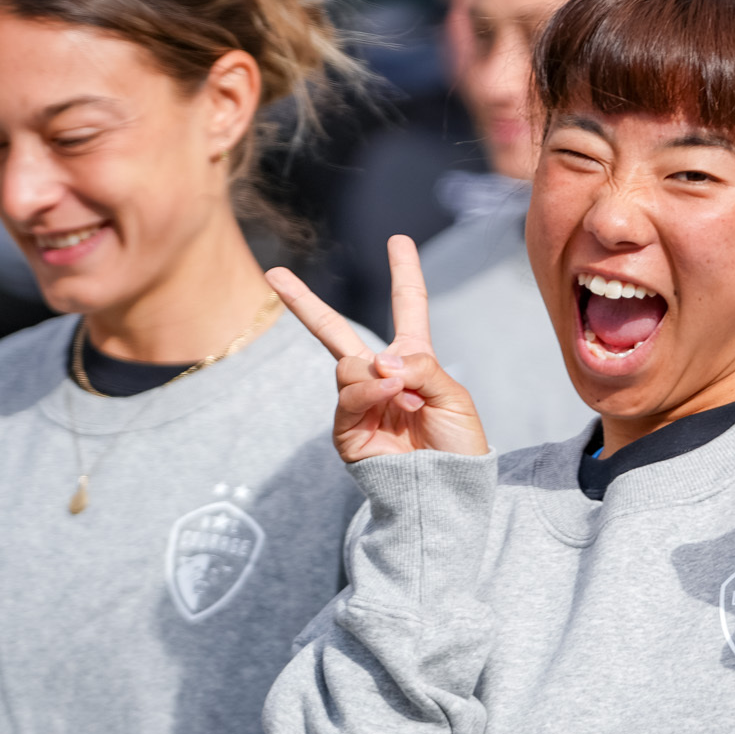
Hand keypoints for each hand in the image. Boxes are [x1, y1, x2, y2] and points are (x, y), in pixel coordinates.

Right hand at [268, 236, 487, 462]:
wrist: (449, 493)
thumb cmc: (460, 448)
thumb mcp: (454, 397)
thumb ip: (421, 366)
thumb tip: (378, 357)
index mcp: (414, 363)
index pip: (408, 309)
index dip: (404, 274)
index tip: (398, 240)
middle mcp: (381, 378)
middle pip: (336, 332)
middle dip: (304, 304)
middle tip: (274, 275)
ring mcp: (359, 404)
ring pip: (347, 364)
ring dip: (378, 375)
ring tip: (407, 397)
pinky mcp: (346, 431)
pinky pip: (348, 395)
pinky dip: (369, 392)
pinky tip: (392, 400)